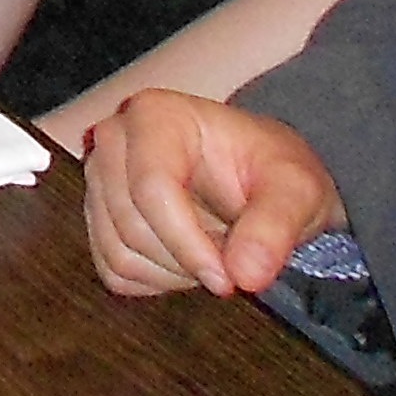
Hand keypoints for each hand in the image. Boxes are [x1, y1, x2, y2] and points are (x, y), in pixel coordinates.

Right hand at [82, 90, 345, 299]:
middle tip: (231, 259)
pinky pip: (114, 270)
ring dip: (174, 272)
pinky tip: (188, 259)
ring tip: (214, 252)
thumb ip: (276, 226)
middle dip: (186, 259)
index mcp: (156, 115)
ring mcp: (100, 179)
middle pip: (131, 225)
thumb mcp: (297, 189)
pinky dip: (155, 280)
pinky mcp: (98, 217)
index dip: (187, 242)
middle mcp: (115, 140)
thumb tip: (245, 273)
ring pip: (119, 252)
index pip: (151, 187)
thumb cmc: (273, 172)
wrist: (259, 180)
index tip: (228, 278)